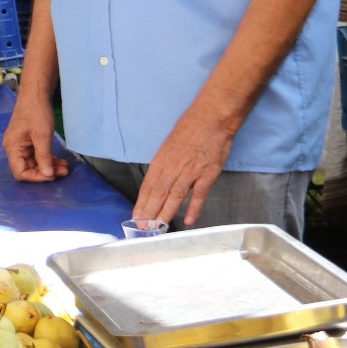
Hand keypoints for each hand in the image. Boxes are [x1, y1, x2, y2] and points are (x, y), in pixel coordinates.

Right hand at [3, 90, 69, 182]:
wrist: (36, 94)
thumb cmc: (36, 112)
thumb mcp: (42, 135)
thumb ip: (44, 157)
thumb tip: (48, 175)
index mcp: (12, 147)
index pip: (20, 172)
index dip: (35, 177)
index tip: (52, 175)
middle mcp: (14, 148)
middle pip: (28, 169)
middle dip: (46, 172)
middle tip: (64, 171)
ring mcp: (21, 145)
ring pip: (34, 163)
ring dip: (49, 166)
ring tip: (65, 167)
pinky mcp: (28, 141)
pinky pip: (37, 156)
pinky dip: (48, 159)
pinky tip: (60, 160)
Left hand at [133, 108, 234, 226]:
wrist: (211, 118)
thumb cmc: (189, 129)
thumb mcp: (169, 145)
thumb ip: (164, 165)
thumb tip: (157, 183)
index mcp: (161, 160)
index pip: (148, 186)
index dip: (141, 203)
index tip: (135, 217)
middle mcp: (173, 167)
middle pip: (158, 194)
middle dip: (149, 213)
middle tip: (143, 229)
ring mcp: (191, 171)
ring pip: (174, 196)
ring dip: (165, 213)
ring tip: (158, 228)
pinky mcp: (208, 173)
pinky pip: (199, 194)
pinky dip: (193, 208)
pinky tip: (188, 221)